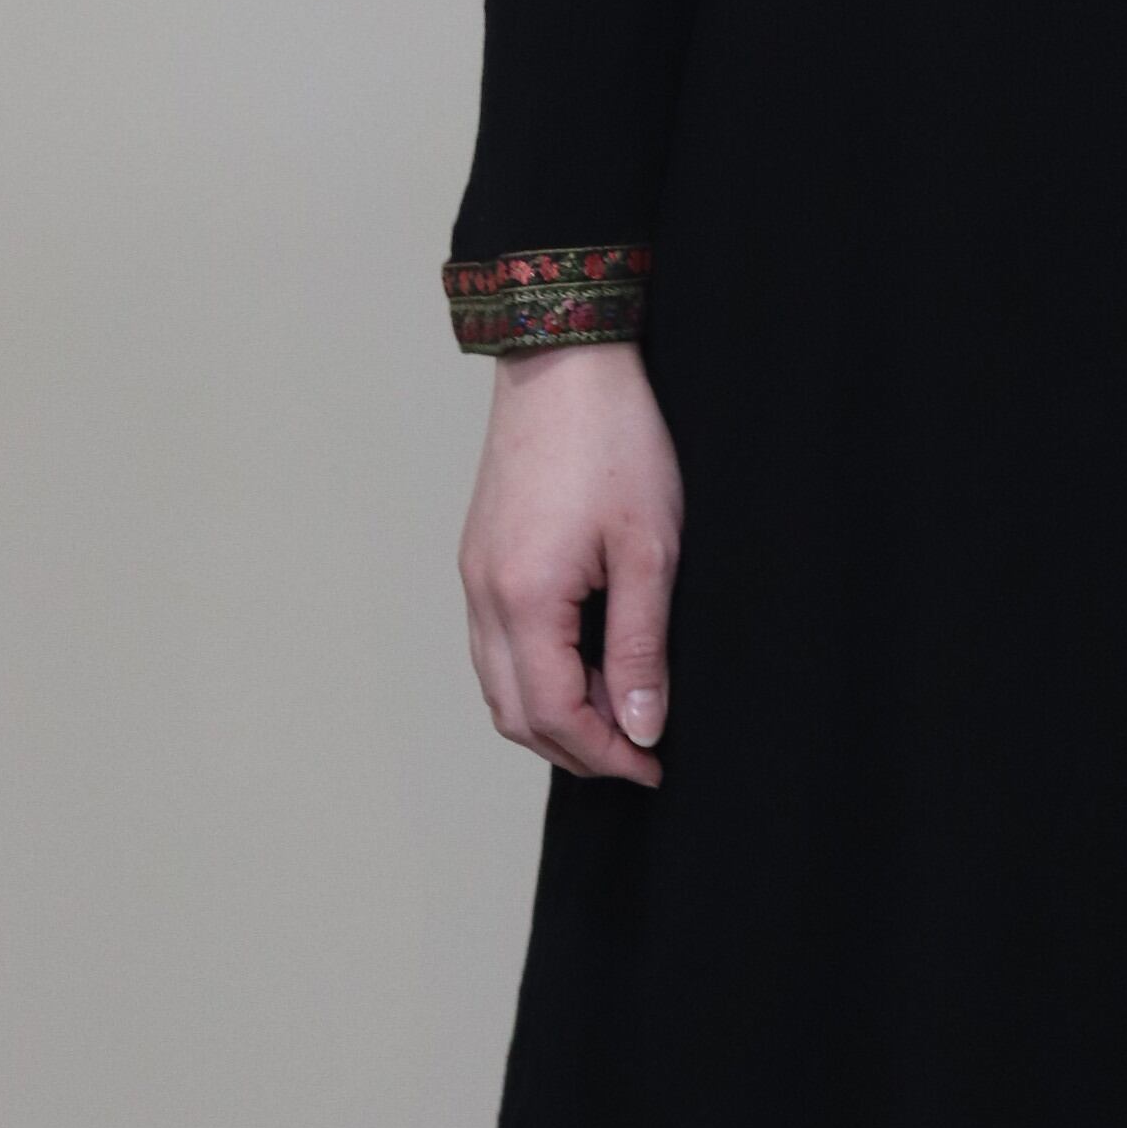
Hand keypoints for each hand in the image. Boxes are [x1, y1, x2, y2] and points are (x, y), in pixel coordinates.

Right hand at [458, 344, 682, 786]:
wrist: (565, 361)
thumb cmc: (615, 442)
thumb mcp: (649, 550)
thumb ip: (640, 647)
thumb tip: (640, 727)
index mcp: (523, 598)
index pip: (553, 715)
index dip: (604, 754)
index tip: (653, 766)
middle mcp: (482, 595)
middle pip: (515, 714)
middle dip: (576, 748)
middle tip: (640, 752)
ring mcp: (473, 577)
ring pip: (498, 685)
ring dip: (553, 716)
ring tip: (619, 713)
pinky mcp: (479, 558)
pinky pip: (494, 646)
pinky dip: (535, 676)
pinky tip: (586, 663)